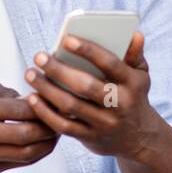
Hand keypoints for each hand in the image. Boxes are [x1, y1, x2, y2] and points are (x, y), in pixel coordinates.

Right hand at [0, 80, 59, 172]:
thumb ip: (3, 91)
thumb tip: (31, 97)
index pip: (19, 108)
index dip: (42, 105)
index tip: (55, 100)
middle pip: (26, 133)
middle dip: (49, 126)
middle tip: (62, 119)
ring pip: (26, 152)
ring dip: (48, 143)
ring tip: (58, 132)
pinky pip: (21, 163)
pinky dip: (38, 154)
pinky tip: (46, 144)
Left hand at [22, 31, 161, 159]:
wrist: (139, 138)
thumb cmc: (133, 97)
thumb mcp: (141, 76)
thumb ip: (134, 55)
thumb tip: (135, 34)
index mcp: (132, 83)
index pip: (110, 63)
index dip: (88, 50)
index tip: (66, 39)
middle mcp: (120, 104)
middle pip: (85, 86)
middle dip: (59, 70)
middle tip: (39, 57)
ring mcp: (104, 123)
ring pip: (71, 105)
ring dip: (47, 89)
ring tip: (30, 74)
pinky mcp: (90, 137)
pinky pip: (63, 126)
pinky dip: (45, 113)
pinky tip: (33, 98)